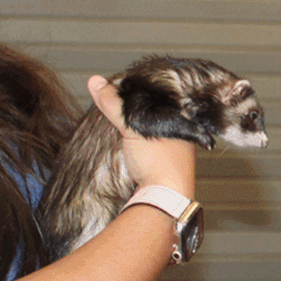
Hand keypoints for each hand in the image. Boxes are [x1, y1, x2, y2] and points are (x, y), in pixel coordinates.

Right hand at [87, 75, 195, 195]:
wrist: (165, 198)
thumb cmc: (158, 161)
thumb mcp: (133, 128)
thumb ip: (115, 105)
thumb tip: (95, 82)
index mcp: (185, 115)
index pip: (161, 91)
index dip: (140, 87)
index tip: (119, 85)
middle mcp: (186, 128)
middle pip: (157, 108)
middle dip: (138, 104)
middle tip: (115, 99)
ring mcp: (179, 145)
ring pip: (154, 125)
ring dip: (139, 122)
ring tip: (118, 115)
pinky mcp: (168, 159)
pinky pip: (152, 140)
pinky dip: (140, 136)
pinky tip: (128, 136)